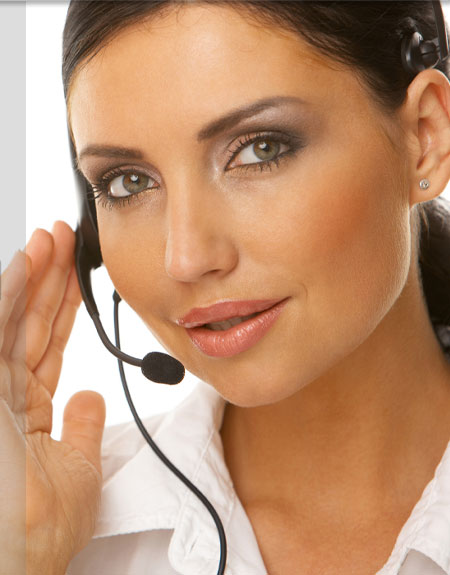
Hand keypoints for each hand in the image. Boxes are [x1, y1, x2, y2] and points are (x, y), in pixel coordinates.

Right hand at [0, 221, 105, 574]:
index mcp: (26, 408)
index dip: (62, 305)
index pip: (46, 343)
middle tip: (64, 239)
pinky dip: (10, 295)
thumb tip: (91, 397)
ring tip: (50, 239)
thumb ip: (82, 428)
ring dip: (31, 275)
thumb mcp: (78, 470)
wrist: (21, 558)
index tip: (78, 272)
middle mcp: (3, 392)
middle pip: (29, 322)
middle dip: (48, 279)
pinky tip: (26, 263)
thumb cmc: (42, 529)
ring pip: (12, 319)